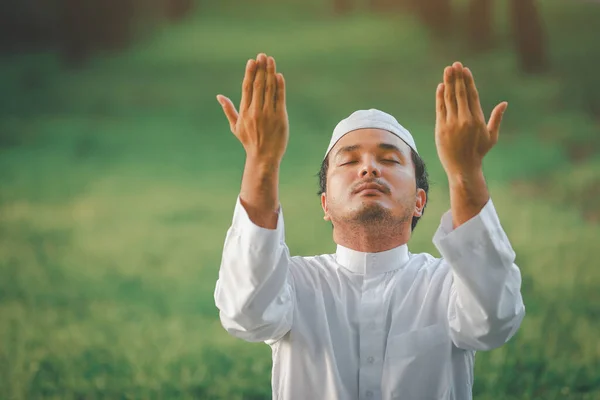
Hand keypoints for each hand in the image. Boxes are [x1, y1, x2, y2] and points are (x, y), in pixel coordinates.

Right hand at [217, 53, 288, 164]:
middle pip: (258, 85)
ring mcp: (268, 114)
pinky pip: (279, 98)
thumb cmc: (249, 142)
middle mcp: (255, 111)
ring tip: (271, 60)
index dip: (250, 73)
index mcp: (244, 112)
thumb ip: (229, 110)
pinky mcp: (280, 118)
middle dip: (260, 69)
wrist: (264, 157)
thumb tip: (219, 96)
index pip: (247, 88)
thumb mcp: (235, 127)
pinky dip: (280, 86)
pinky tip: (279, 76)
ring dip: (270, 73)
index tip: (252, 61)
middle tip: (263, 55)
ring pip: (269, 89)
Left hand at [435, 62, 506, 177]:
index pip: (472, 96)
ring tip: (447, 70)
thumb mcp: (491, 136)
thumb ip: (496, 118)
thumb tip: (504, 104)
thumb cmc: (478, 152)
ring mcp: (451, 124)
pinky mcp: (441, 128)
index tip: (465, 70)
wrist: (462, 167)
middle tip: (454, 64)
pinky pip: (440, 108)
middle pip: (460, 94)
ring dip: (448, 83)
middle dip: (457, 78)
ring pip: (449, 98)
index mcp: (477, 119)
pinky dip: (440, 97)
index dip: (468, 81)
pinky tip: (440, 86)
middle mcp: (464, 120)